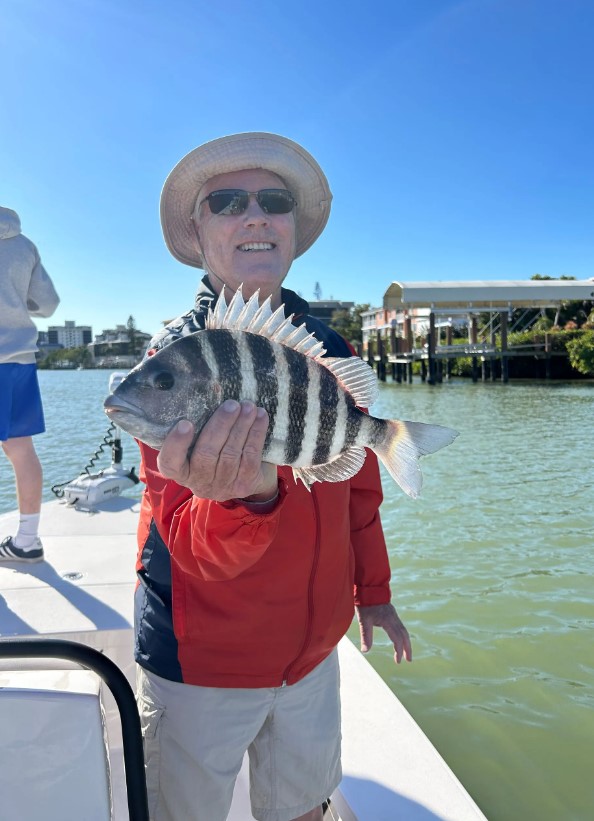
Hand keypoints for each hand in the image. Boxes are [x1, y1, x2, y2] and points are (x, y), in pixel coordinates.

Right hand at [157, 400, 277, 501]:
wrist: (241, 477)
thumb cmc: (214, 451)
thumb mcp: (199, 443)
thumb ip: (198, 426)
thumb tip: (212, 390)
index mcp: (180, 470)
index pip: (170, 463)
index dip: (176, 444)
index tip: (185, 423)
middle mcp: (198, 482)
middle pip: (206, 454)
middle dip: (220, 426)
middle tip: (231, 404)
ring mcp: (222, 486)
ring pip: (231, 454)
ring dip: (241, 427)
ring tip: (248, 407)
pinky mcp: (244, 485)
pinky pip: (250, 457)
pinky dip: (256, 435)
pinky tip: (260, 417)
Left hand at [355, 603, 411, 663]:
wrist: (369, 587)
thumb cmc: (365, 603)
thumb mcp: (364, 620)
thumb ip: (366, 635)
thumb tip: (365, 651)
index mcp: (388, 621)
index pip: (397, 639)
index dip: (398, 651)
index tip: (398, 661)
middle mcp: (394, 618)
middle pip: (404, 635)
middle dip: (407, 648)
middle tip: (409, 660)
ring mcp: (394, 615)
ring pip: (404, 630)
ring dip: (406, 642)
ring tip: (406, 652)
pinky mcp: (392, 613)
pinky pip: (400, 626)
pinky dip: (402, 635)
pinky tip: (399, 639)